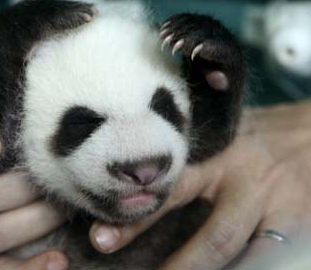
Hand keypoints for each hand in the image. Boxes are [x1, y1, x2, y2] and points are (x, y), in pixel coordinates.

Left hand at [89, 100, 310, 269]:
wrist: (309, 135)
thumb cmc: (254, 138)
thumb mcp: (220, 138)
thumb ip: (188, 157)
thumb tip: (138, 179)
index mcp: (218, 158)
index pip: (172, 190)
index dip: (137, 219)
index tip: (102, 239)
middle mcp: (248, 183)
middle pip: (213, 237)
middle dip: (179, 269)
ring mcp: (280, 208)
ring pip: (245, 256)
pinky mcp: (303, 225)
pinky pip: (274, 259)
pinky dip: (247, 269)